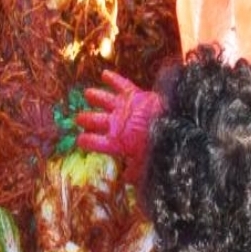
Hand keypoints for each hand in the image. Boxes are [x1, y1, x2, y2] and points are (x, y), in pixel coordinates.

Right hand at [76, 70, 163, 184]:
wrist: (171, 125)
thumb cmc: (158, 148)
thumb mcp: (145, 164)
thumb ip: (135, 171)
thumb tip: (127, 178)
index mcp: (117, 142)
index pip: (95, 142)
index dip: (86, 141)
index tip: (79, 140)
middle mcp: (116, 123)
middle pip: (94, 120)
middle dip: (86, 119)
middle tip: (79, 118)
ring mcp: (123, 107)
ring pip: (104, 100)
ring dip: (95, 96)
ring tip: (88, 93)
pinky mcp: (132, 94)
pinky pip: (120, 84)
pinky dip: (112, 79)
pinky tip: (105, 73)